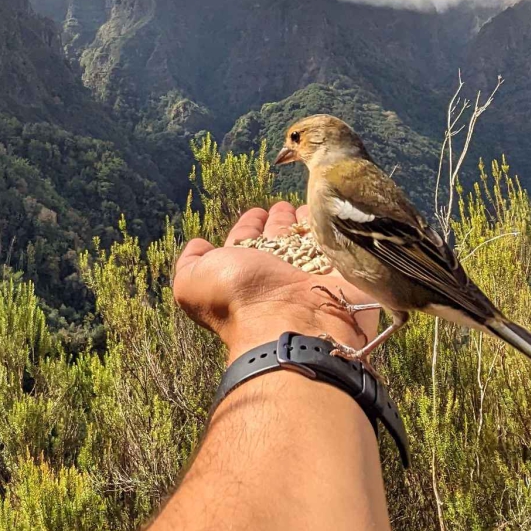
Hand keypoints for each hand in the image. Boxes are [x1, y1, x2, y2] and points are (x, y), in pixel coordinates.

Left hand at [173, 201, 380, 362]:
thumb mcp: (194, 282)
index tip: (257, 211)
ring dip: (308, 224)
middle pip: (279, 242)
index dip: (249, 226)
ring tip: (311, 207)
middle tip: (284, 206)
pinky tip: (332, 217)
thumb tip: (197, 246)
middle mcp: (276, 277)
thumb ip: (189, 264)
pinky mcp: (342, 275)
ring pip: (308, 243)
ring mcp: (310, 276)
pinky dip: (334, 232)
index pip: (247, 243)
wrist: (290, 325)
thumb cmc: (239, 300)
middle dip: (280, 223)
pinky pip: (338, 247)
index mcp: (244, 275)